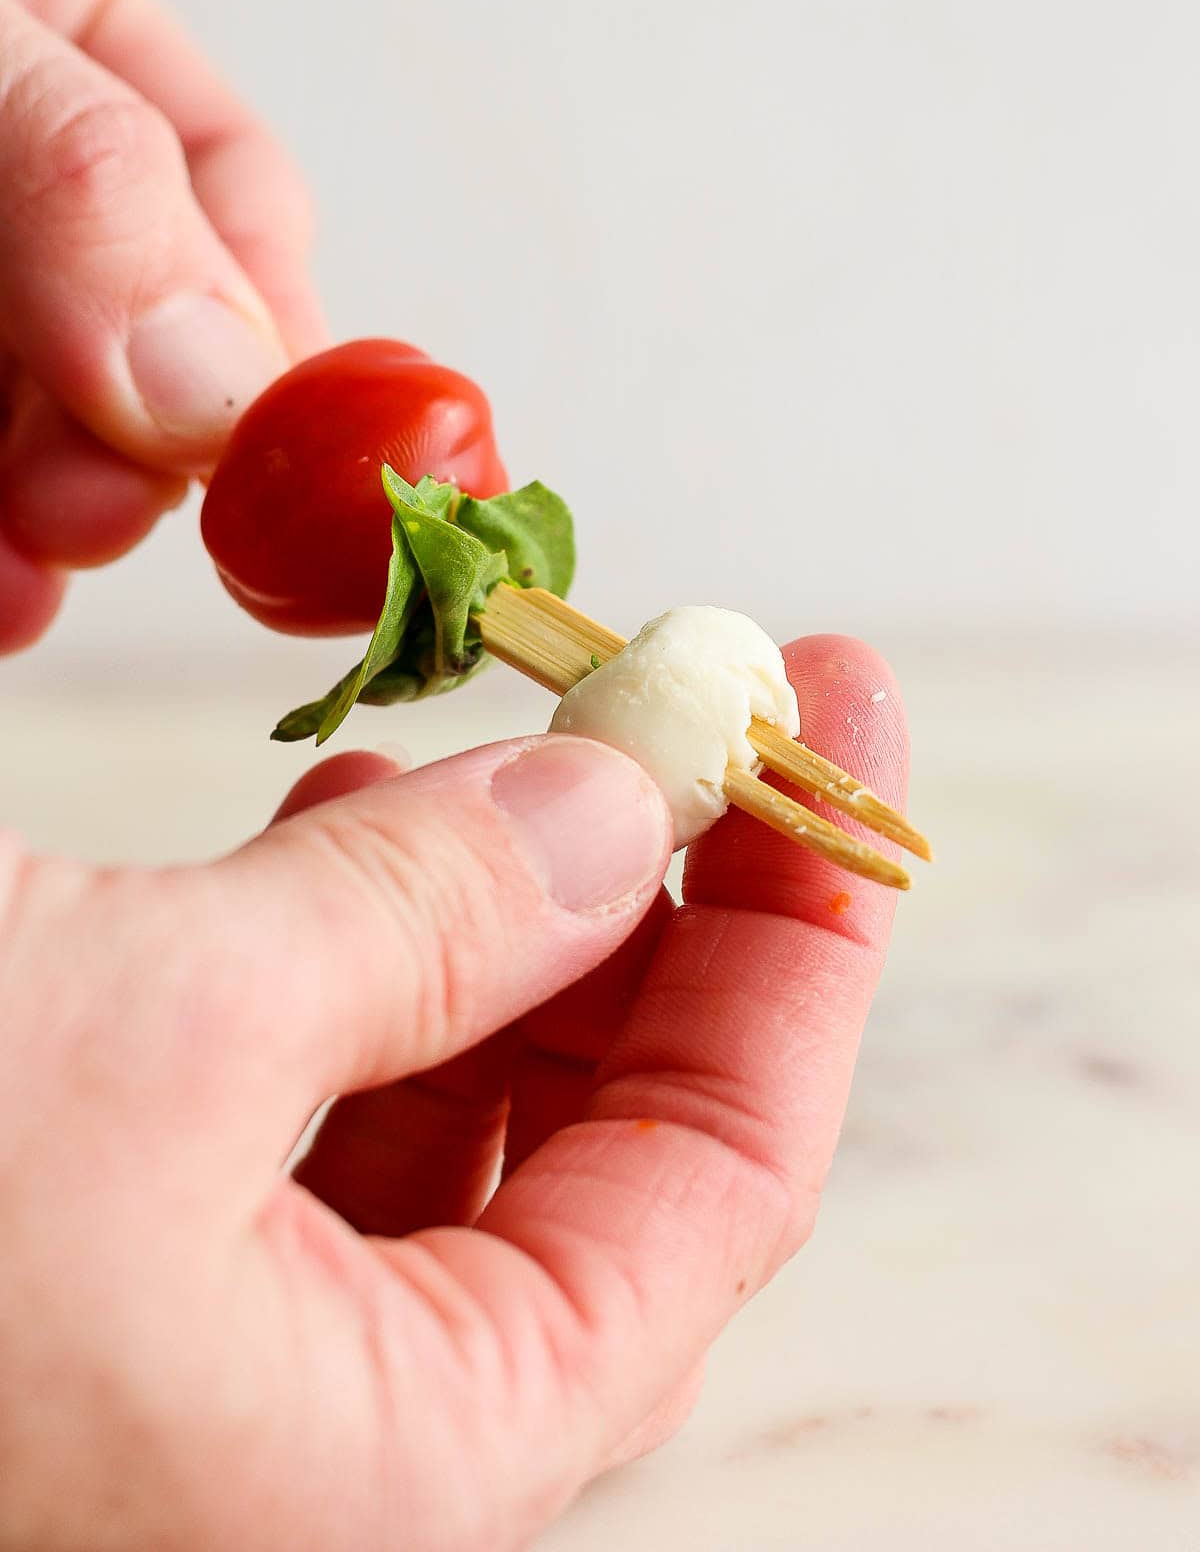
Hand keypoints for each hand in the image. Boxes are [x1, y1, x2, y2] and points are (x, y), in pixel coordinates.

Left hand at [0, 0, 324, 650]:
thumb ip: (79, 170)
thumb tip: (219, 379)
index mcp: (62, 22)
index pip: (234, 198)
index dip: (274, 342)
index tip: (286, 459)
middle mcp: (23, 172)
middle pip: (147, 335)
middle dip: (149, 448)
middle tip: (111, 513)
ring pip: (55, 428)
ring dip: (64, 523)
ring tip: (33, 571)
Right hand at [0, 636, 905, 1550]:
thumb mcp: (164, 1031)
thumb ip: (419, 920)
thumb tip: (617, 811)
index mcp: (409, 1459)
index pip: (723, 1180)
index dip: (804, 938)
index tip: (835, 735)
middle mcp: (342, 1442)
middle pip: (608, 1150)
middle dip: (656, 914)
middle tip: (689, 723)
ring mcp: (240, 1363)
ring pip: (464, 1120)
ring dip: (507, 922)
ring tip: (520, 758)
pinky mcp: (142, 1276)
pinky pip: (321, 1119)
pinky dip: (361, 966)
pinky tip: (351, 833)